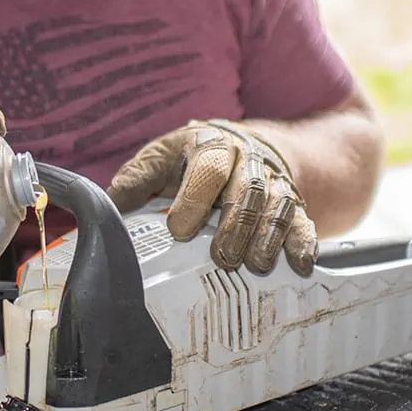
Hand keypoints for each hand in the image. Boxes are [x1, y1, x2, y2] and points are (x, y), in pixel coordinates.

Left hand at [106, 118, 316, 275]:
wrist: (248, 146)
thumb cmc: (193, 159)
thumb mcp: (161, 158)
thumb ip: (137, 179)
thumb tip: (108, 205)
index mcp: (210, 145)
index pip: (207, 167)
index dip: (193, 198)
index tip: (178, 229)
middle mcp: (247, 160)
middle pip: (246, 189)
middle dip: (235, 224)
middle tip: (222, 257)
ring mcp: (274, 181)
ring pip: (277, 205)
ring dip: (268, 237)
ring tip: (255, 265)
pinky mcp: (295, 202)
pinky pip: (303, 220)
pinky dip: (302, 243)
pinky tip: (299, 265)